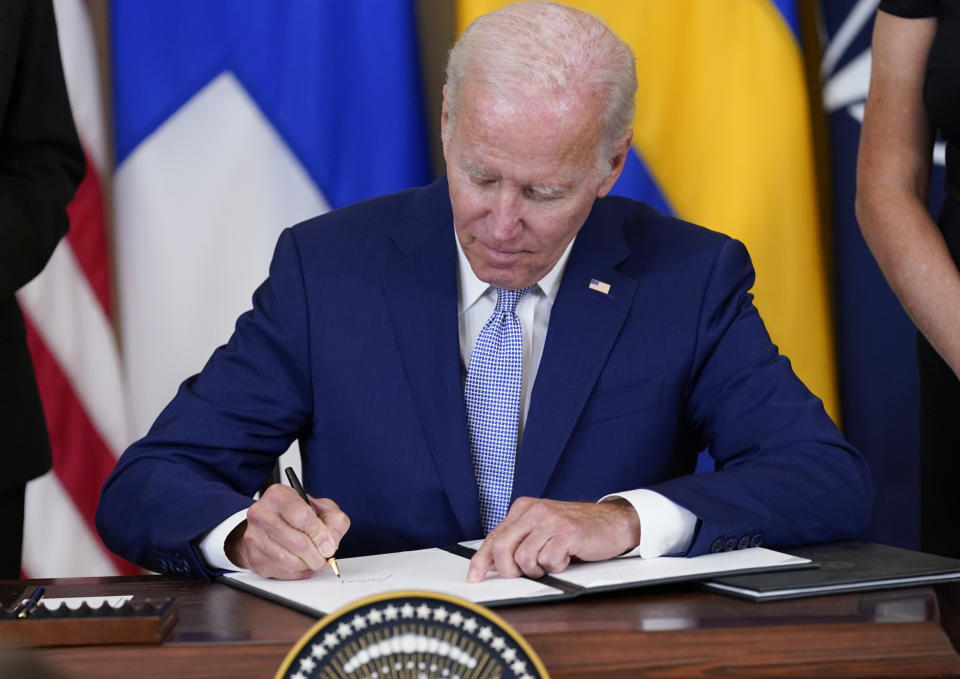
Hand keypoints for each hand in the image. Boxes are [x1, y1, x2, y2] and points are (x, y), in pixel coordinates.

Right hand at [225, 483, 349, 579]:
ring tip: (314, 559)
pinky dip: (298, 572)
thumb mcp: (321, 508)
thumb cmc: (296, 515)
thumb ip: (334, 520)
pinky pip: (282, 572)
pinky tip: (301, 562)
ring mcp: (254, 537)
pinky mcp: (254, 558)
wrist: (268, 524)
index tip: (329, 546)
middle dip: (317, 555)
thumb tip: (331, 543)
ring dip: (308, 564)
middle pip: (296, 542)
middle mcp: (262, 514)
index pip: (302, 517)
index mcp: (279, 495)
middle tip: (325, 557)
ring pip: (289, 561)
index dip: (320, 535)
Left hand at [466, 497, 640, 581]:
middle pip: (502, 548)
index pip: (493, 537)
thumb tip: (491, 564)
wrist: (612, 522)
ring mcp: (551, 520)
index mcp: (523, 509)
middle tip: (525, 574)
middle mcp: (534, 511)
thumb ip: (517, 542)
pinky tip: (566, 557)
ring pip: (524, 559)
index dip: (481, 560)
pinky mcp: (568, 532)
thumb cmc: (575, 530)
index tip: (474, 577)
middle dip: (510, 570)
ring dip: (538, 569)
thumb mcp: (541, 530)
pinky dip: (556, 567)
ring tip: (552, 560)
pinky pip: (549, 561)